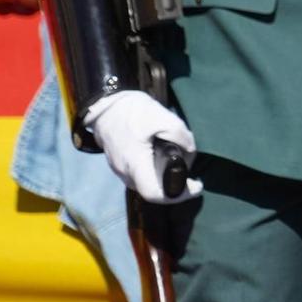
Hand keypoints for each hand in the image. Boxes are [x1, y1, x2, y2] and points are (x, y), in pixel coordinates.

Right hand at [84, 90, 202, 203]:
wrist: (106, 105)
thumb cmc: (133, 111)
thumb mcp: (163, 117)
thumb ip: (181, 136)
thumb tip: (189, 153)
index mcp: (135, 163)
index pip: (154, 193)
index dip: (178, 195)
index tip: (195, 187)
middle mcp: (125, 172)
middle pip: (153, 190)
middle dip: (175, 187)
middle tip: (191, 176)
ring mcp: (119, 170)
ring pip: (146, 184)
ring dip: (164, 179)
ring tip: (179, 165)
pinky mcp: (119, 165)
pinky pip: (140, 176)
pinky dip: (154, 172)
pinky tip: (163, 159)